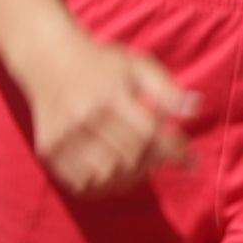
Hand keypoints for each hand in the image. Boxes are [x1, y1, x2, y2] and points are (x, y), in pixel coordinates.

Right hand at [4, 30, 195, 196]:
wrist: (47, 58)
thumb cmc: (101, 64)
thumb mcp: (136, 65)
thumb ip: (166, 88)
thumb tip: (195, 108)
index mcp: (108, 94)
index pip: (148, 133)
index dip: (174, 151)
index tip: (191, 160)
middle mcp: (82, 117)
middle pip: (129, 157)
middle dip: (155, 162)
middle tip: (165, 158)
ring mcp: (63, 137)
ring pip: (107, 176)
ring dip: (132, 176)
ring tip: (141, 164)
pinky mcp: (48, 151)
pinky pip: (83, 184)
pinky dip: (104, 184)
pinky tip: (116, 171)